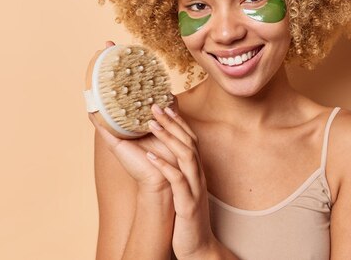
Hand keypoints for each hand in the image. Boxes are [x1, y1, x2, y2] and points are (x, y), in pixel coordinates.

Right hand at [87, 40, 178, 192]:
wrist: (166, 177)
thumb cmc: (167, 153)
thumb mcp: (169, 124)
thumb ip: (168, 108)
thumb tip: (167, 92)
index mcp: (135, 115)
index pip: (125, 86)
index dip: (121, 66)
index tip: (116, 45)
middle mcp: (123, 119)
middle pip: (112, 89)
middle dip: (107, 66)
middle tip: (105, 45)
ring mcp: (116, 128)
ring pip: (104, 101)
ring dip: (98, 81)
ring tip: (97, 60)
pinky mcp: (113, 141)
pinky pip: (100, 123)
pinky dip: (95, 110)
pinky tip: (90, 97)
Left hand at [146, 104, 218, 258]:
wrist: (199, 247)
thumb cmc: (187, 218)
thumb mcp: (184, 191)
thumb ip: (178, 174)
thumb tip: (164, 158)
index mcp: (196, 172)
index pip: (190, 140)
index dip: (179, 122)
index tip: (166, 105)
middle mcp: (198, 177)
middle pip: (189, 142)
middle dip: (172, 122)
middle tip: (154, 105)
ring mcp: (194, 189)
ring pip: (186, 156)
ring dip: (169, 137)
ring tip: (151, 123)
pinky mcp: (188, 204)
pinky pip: (177, 181)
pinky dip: (165, 166)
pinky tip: (151, 156)